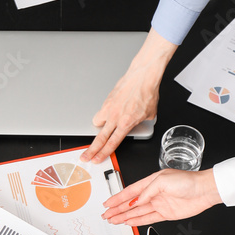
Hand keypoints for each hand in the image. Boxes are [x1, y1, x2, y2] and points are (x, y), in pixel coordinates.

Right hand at [80, 30, 176, 163]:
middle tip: (85, 156)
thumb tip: (140, 124)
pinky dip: (105, 113)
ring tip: (106, 126)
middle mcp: (115, 116)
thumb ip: (141, 122)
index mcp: (126, 123)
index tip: (97, 159)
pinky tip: (113, 110)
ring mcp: (109, 107)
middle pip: (100, 138)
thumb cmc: (147, 91)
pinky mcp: (107, 99)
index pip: (112, 143)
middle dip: (91, 150)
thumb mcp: (150, 114)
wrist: (143, 75)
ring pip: (98, 122)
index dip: (103, 153)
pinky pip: (102, 111)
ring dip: (100, 127)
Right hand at [102, 169, 221, 225]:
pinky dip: (137, 221)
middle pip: (131, 203)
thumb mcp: (163, 181)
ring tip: (113, 220)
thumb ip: (147, 192)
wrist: (205, 190)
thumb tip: (136, 201)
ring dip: (124, 216)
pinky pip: (147, 218)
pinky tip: (128, 222)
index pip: (130, 192)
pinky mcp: (165, 213)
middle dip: (117, 209)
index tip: (108, 204)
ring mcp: (159, 204)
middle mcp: (154, 193)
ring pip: (137, 212)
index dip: (118, 198)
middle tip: (106, 215)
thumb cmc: (188, 181)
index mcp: (151, 182)